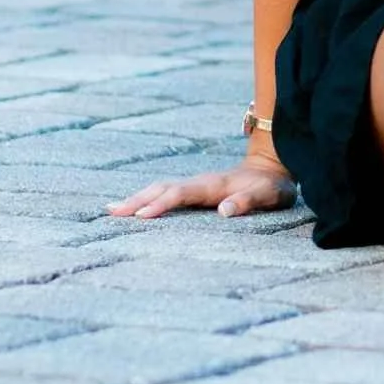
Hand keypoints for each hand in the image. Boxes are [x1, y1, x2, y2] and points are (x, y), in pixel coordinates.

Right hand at [107, 156, 295, 220]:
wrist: (272, 167)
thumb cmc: (271, 186)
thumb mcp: (268, 195)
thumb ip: (247, 201)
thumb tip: (224, 211)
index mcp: (213, 185)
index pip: (181, 194)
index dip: (160, 205)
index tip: (140, 216)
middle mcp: (199, 182)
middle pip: (162, 188)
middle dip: (137, 200)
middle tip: (111, 212)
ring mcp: (195, 184)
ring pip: (160, 188)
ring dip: (137, 198)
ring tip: (112, 209)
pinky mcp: (195, 189)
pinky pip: (166, 192)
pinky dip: (147, 198)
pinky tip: (134, 207)